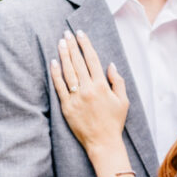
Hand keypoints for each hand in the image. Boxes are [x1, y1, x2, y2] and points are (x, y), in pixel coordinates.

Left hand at [49, 29, 127, 153]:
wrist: (103, 142)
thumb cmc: (114, 122)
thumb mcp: (123, 101)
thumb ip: (118, 81)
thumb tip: (110, 65)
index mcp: (102, 86)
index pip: (92, 59)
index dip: (85, 44)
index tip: (80, 34)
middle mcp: (88, 89)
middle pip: (78, 62)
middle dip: (72, 46)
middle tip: (66, 33)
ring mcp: (76, 98)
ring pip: (68, 71)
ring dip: (63, 55)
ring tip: (60, 42)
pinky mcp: (66, 106)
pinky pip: (59, 87)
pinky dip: (55, 73)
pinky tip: (53, 62)